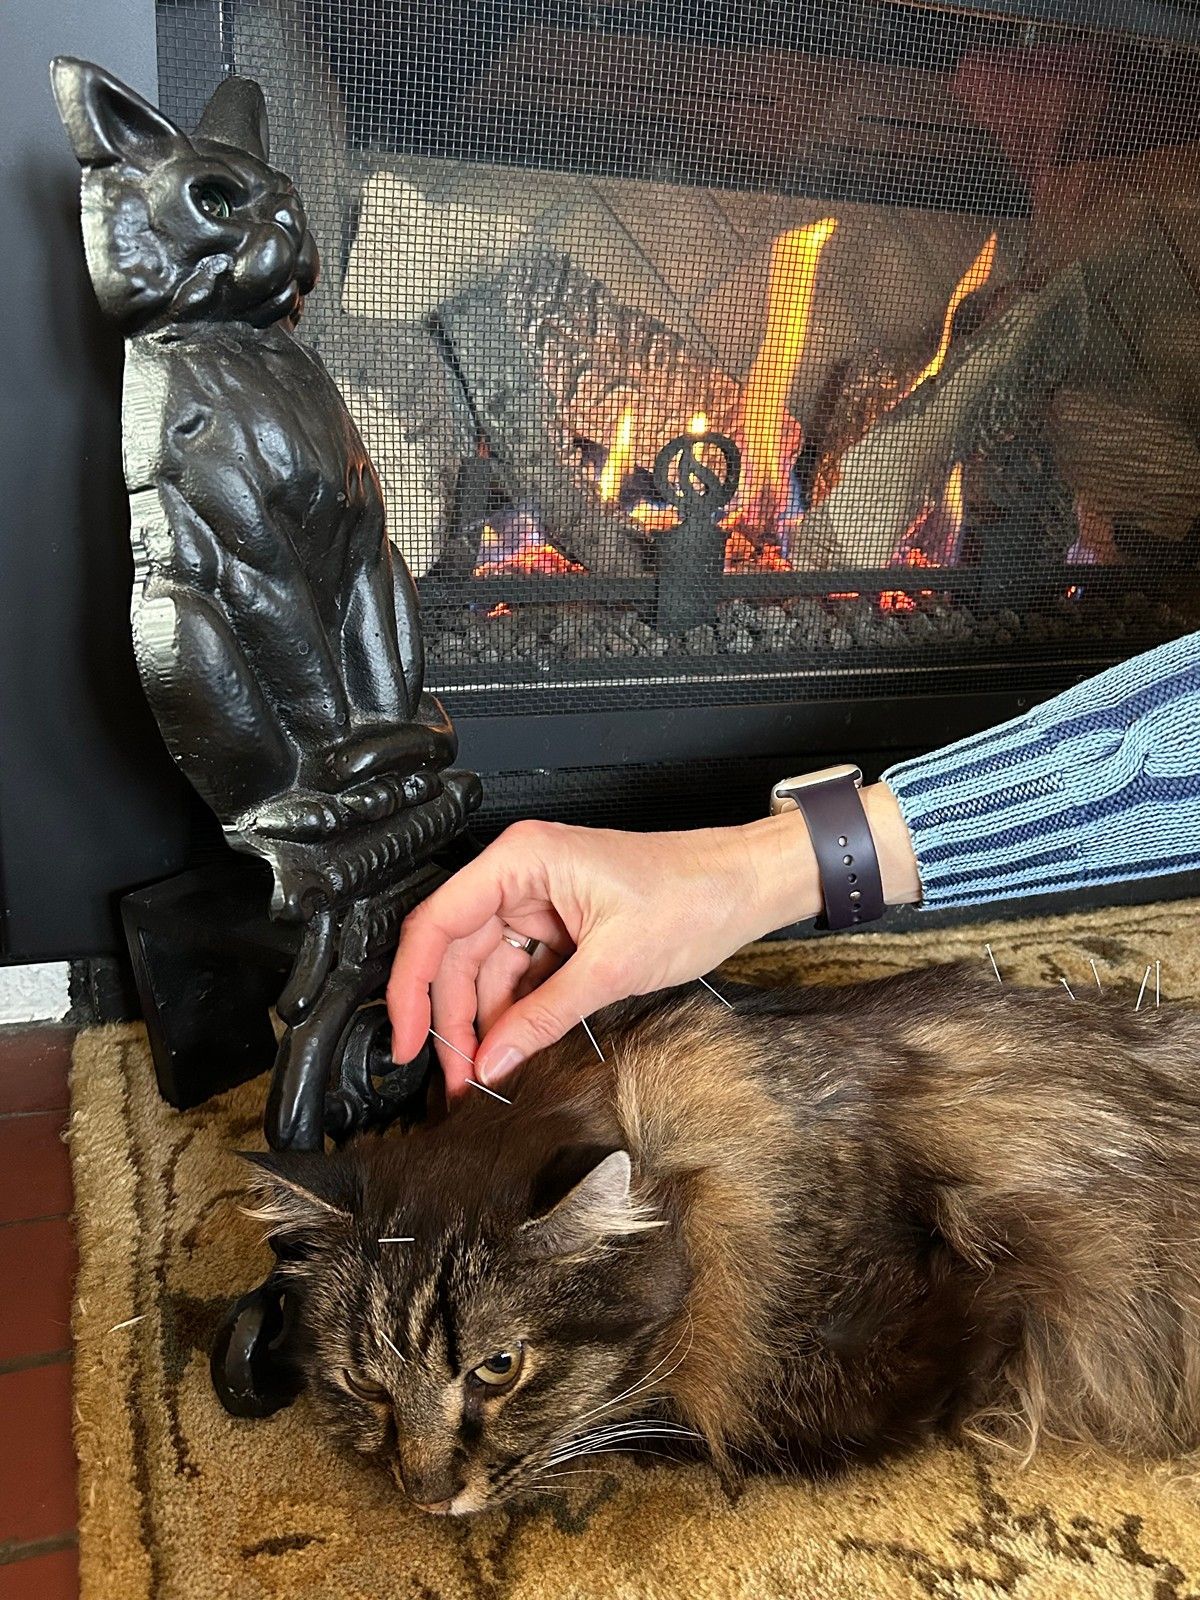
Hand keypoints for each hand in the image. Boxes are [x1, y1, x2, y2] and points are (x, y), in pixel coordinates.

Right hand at [386, 785, 918, 1098]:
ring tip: (481, 1079)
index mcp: (522, 860)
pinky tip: (509, 1051)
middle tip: (454, 1080)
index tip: (406, 1041)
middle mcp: (519, 874)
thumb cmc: (693, 896)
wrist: (746, 886)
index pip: (437, 923)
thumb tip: (493, 1059)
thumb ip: (545, 1014)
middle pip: (455, 953)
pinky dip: (512, 1013)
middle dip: (451, 1019)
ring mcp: (537, 899)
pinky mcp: (557, 924)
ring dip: (481, 1024)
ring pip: (483, 969)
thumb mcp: (613, 966)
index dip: (412, 987)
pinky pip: (516, 973)